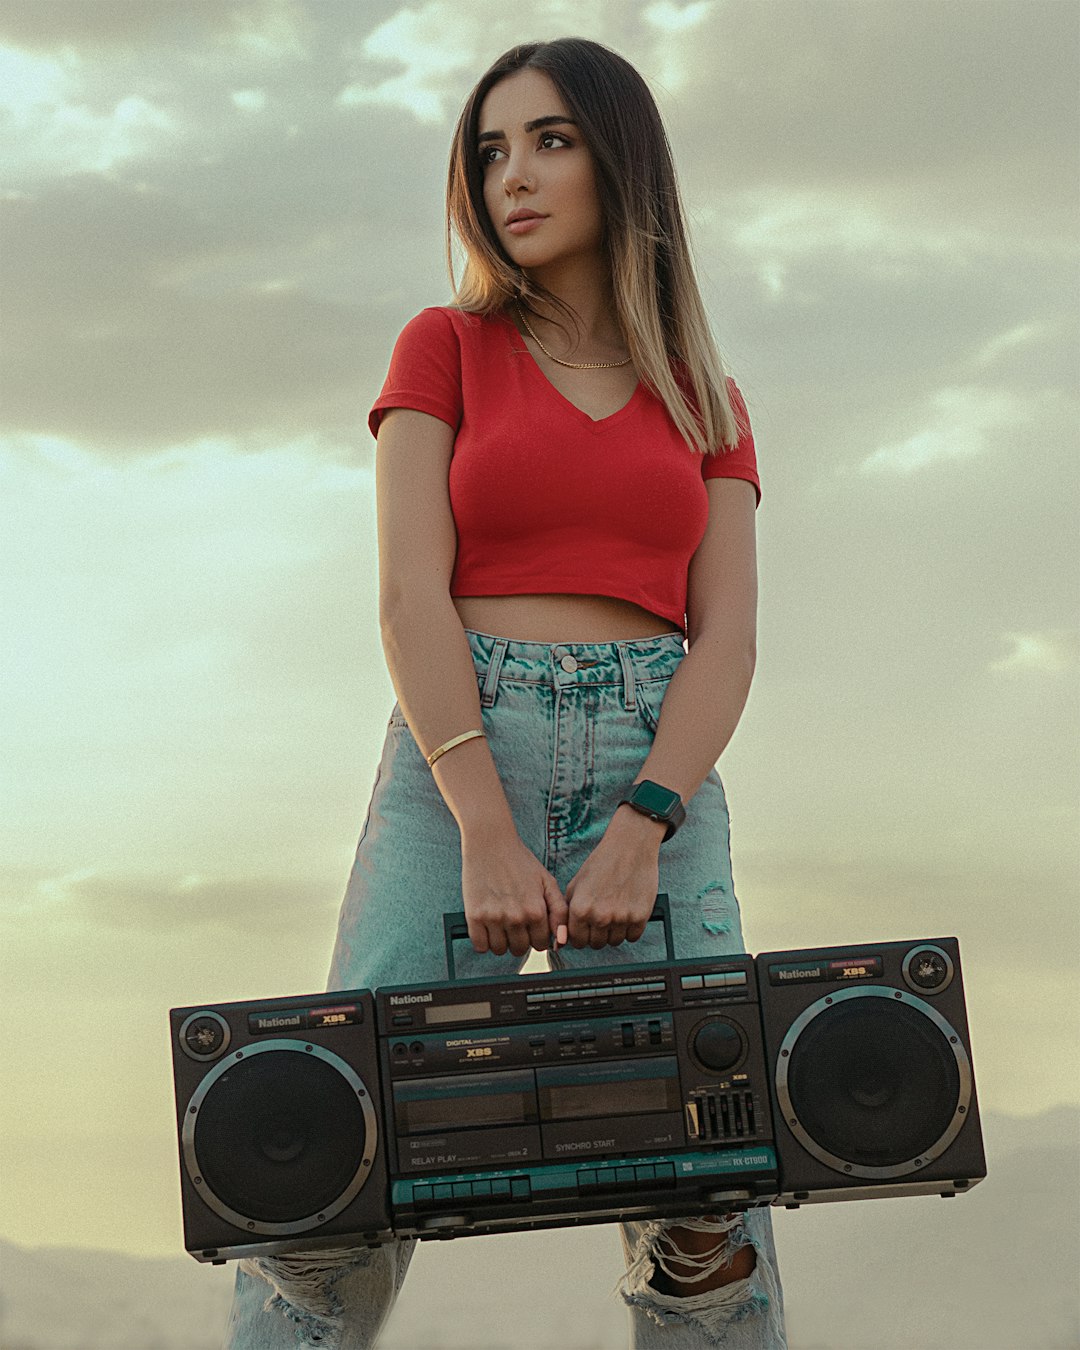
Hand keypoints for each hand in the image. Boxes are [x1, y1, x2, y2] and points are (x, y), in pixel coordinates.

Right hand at [461, 826, 568, 957]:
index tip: (529, 926)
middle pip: (520, 949)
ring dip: (501, 941)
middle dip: (519, 940)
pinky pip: (480, 946)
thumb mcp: (547, 882)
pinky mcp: (474, 916)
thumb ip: (559, 912)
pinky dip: (483, 941)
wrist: (490, 842)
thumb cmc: (520, 861)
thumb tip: (561, 940)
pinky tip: (487, 927)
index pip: (540, 944)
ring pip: (500, 950)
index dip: (536, 936)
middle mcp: (516, 917)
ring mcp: (494, 918)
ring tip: (501, 924)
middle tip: (514, 923)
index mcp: (536, 910)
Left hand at [564, 806, 664, 948]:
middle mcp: (599, 916)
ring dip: (613, 933)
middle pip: (596, 944)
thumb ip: (568, 911)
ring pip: (614, 942)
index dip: (581, 936)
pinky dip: (630, 930)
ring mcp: (621, 918)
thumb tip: (564, 935)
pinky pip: (633, 937)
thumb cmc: (602, 863)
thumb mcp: (576, 884)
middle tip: (601, 920)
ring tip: (614, 914)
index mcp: (580, 909)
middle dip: (597, 935)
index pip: (577, 941)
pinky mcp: (640, 917)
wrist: (629, 848)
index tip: (586, 930)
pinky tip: (627, 914)